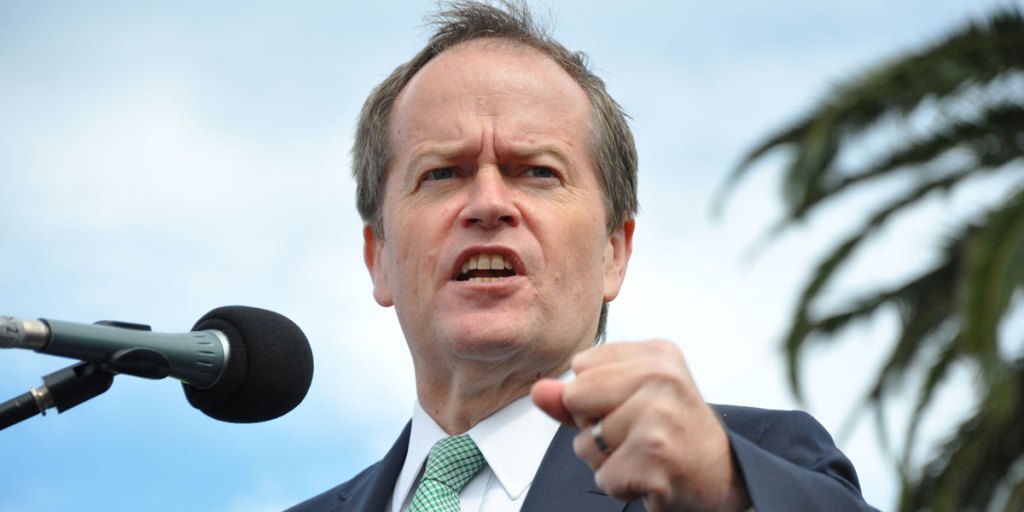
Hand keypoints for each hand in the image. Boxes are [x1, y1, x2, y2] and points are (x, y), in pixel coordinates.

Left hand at [531, 340, 750, 510]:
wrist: (724, 479)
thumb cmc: (674, 436)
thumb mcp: (626, 402)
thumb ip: (577, 395)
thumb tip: (539, 390)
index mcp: (656, 353)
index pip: (580, 366)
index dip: (595, 397)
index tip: (635, 408)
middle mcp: (661, 377)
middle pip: (575, 397)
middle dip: (594, 428)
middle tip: (638, 435)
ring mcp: (658, 415)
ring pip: (585, 442)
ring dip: (608, 461)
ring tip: (645, 455)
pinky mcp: (654, 455)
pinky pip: (603, 476)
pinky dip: (621, 485)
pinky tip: (651, 476)